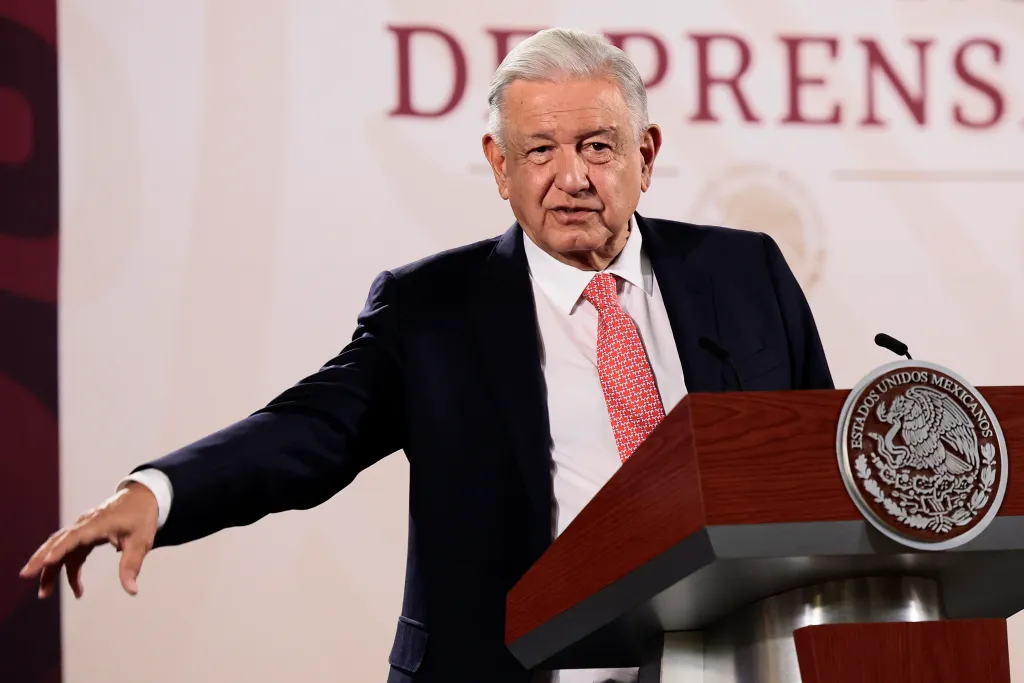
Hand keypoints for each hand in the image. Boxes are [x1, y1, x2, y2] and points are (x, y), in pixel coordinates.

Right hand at [19, 482, 159, 598]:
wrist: (143, 497)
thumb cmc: (142, 516)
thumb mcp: (141, 541)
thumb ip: (132, 565)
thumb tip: (132, 590)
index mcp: (98, 524)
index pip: (74, 537)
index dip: (60, 549)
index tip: (46, 561)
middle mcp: (85, 525)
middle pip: (57, 541)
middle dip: (40, 559)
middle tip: (26, 575)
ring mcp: (83, 529)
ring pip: (60, 548)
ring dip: (51, 569)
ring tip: (44, 593)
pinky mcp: (85, 535)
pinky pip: (71, 553)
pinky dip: (70, 569)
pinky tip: (77, 588)